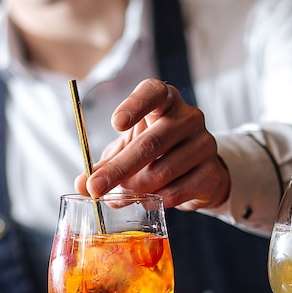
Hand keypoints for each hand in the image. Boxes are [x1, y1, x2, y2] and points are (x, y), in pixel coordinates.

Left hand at [75, 78, 229, 209]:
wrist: (197, 173)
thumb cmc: (156, 154)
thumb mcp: (127, 151)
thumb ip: (104, 165)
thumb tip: (80, 185)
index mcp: (165, 101)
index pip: (153, 92)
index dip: (134, 105)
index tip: (115, 124)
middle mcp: (188, 118)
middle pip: (152, 142)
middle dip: (119, 169)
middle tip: (95, 188)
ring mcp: (204, 144)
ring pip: (162, 172)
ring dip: (137, 188)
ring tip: (126, 192)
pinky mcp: (212, 172)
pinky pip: (176, 191)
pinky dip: (155, 199)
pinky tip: (148, 198)